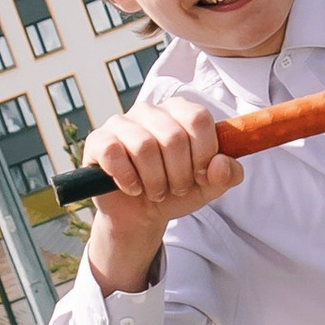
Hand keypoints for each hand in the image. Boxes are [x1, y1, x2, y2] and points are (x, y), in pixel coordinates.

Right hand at [83, 85, 243, 292]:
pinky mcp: (98, 141)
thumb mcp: (209, 187)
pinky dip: (127, 178)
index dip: (204, 154)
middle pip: (173, 137)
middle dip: (179, 174)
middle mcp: (150, 110)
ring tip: (155, 191)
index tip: (201, 176)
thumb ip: (227, 175)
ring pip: (144, 146)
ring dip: (155, 181)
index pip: (199, 119)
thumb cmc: (174, 190)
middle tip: (175, 188)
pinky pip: (114, 153)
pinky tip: (132, 188)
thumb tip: (221, 163)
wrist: (140, 214)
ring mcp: (121, 123)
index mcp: (180, 111)